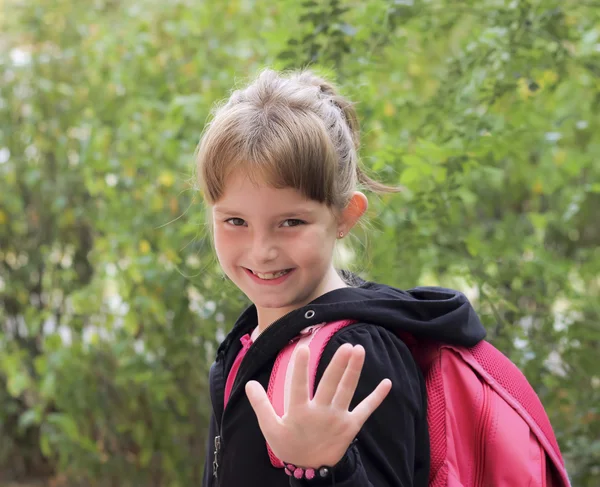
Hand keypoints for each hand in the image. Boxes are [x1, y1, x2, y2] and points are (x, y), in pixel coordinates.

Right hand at [245, 343, 391, 468]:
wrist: (311, 470)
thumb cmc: (289, 445)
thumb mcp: (270, 428)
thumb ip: (261, 405)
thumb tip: (249, 383)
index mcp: (299, 413)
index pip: (298, 386)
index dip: (299, 368)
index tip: (302, 348)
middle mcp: (320, 414)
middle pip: (329, 385)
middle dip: (338, 365)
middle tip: (346, 346)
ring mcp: (338, 419)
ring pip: (347, 391)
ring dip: (354, 370)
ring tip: (359, 350)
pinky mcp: (352, 426)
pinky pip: (366, 409)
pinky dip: (377, 397)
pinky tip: (388, 382)